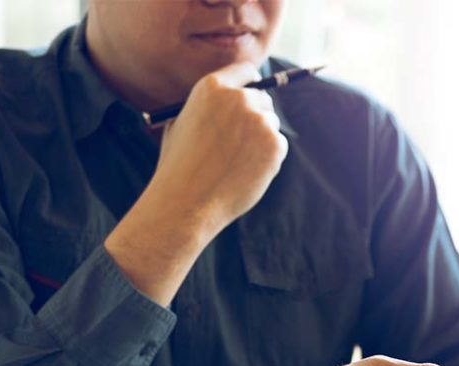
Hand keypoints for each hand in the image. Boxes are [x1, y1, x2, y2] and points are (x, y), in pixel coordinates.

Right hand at [151, 62, 287, 234]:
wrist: (186, 202)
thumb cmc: (179, 168)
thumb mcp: (180, 124)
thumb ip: (207, 107)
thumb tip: (230, 101)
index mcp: (211, 87)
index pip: (246, 71)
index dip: (251, 84)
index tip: (254, 92)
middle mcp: (238, 98)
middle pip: (263, 99)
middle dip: (256, 117)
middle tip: (243, 141)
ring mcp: (259, 121)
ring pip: (271, 124)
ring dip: (261, 140)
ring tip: (235, 162)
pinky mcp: (275, 144)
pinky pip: (279, 145)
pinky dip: (269, 159)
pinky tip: (245, 172)